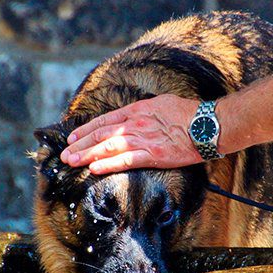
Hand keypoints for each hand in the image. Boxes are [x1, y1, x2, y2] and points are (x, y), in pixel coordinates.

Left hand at [60, 94, 203, 173]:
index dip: (86, 129)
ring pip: (108, 147)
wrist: (207, 124)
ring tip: (72, 161)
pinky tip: (94, 168)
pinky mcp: (152, 154)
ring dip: (87, 155)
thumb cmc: (189, 113)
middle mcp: (136, 123)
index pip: (105, 120)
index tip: (73, 137)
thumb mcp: (162, 103)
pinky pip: (125, 161)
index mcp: (137, 110)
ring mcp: (143, 139)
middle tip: (65, 154)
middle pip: (101, 134)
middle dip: (81, 144)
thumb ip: (144, 111)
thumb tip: (134, 115)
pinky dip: (108, 164)